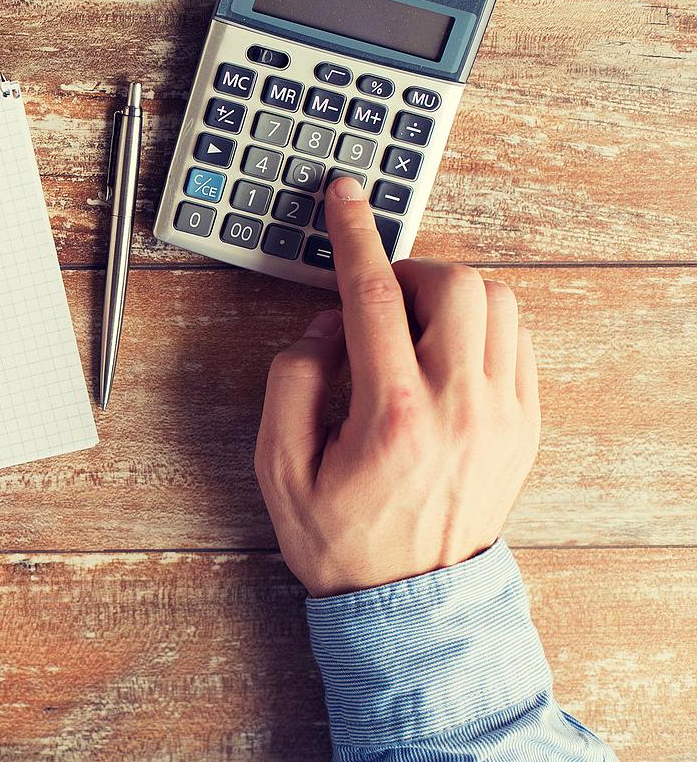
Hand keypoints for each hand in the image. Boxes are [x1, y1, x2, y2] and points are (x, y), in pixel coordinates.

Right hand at [255, 178, 539, 596]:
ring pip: (497, 303)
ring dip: (448, 296)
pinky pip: (518, 340)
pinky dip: (480, 326)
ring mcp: (503, 416)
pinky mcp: (524, 425)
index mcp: (393, 416)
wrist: (411, 605)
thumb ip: (292, 381)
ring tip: (410, 330)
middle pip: (453, 285)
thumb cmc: (342, 539)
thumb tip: (325, 326)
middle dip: (408, 271)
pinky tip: (442, 354)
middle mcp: (460, 407)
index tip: (347, 197)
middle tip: (376, 300)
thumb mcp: (278, 466)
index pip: (374, 296)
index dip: (354, 236)